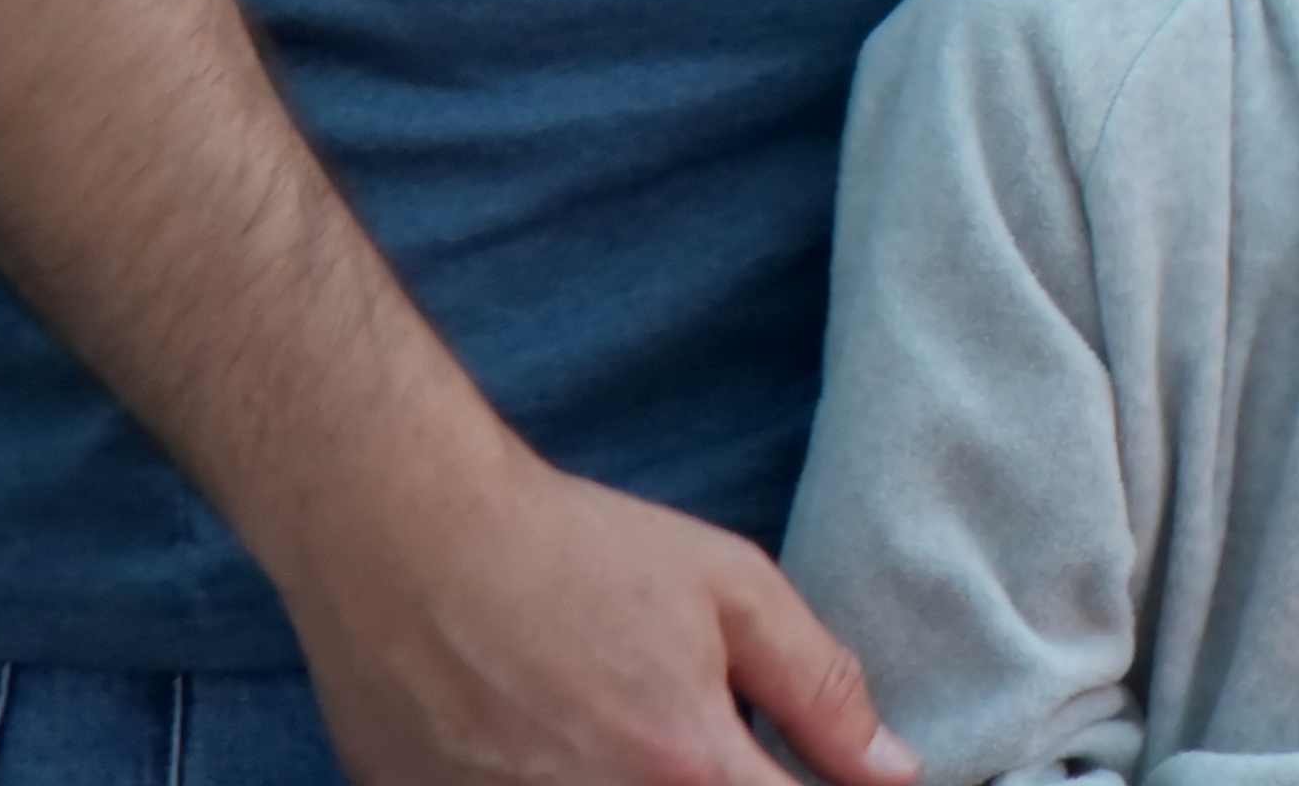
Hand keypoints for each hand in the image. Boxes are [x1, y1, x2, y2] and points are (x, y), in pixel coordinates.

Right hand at [268, 430, 914, 785]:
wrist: (406, 537)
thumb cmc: (572, 551)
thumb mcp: (728, 588)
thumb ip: (820, 688)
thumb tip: (893, 770)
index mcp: (690, 772)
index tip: (792, 770)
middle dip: (720, 784)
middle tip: (689, 738)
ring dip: (639, 784)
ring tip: (609, 728)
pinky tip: (548, 743)